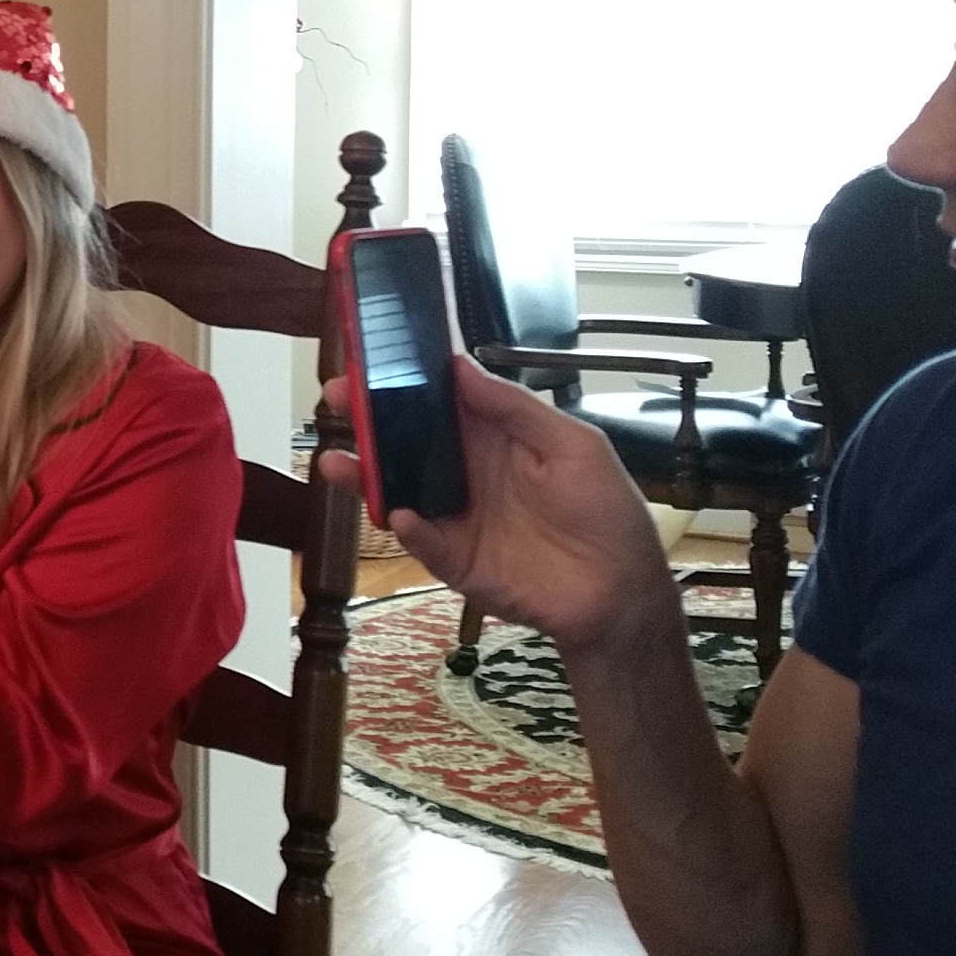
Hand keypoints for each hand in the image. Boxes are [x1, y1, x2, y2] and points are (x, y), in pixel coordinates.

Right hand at [335, 358, 676, 657]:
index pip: (438, 401)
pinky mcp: (453, 559)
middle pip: (405, 440)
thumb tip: (460, 367)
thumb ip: (515, 408)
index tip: (370, 361)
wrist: (619, 593)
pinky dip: (407, 528)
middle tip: (336, 399)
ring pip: (397, 489)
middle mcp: (466, 472)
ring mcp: (455, 516)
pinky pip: (420, 540)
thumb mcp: (573, 445)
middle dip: (367, 419)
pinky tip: (402, 515)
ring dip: (364, 474)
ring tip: (336, 463)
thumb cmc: (607, 513)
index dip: (403, 381)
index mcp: (494, 437)